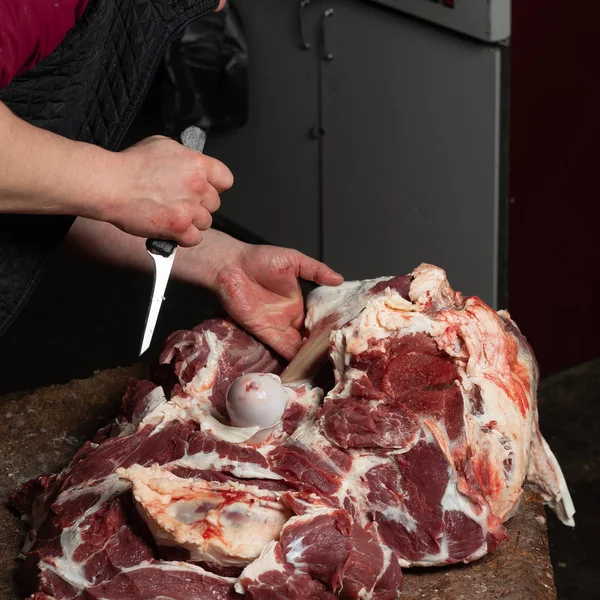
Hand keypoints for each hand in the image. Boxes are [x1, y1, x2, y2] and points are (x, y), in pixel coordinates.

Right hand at [91, 136, 232, 246]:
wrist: (110, 184)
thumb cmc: (129, 165)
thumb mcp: (162, 145)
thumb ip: (184, 156)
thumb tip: (190, 161)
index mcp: (197, 164)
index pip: (225, 180)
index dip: (216, 186)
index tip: (207, 189)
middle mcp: (197, 186)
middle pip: (215, 203)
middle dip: (200, 205)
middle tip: (182, 203)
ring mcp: (189, 208)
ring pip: (206, 223)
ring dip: (192, 222)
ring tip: (173, 215)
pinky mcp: (179, 227)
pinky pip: (195, 239)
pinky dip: (184, 238)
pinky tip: (172, 229)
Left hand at [210, 242, 343, 359]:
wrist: (230, 266)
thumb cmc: (259, 258)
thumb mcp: (294, 260)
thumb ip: (316, 270)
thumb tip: (339, 279)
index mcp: (297, 302)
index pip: (316, 320)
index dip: (328, 328)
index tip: (343, 336)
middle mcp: (288, 317)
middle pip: (308, 337)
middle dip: (320, 347)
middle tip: (337, 356)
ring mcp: (276, 326)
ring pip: (297, 347)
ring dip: (308, 357)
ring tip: (325, 366)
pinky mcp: (263, 332)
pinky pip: (280, 349)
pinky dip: (291, 359)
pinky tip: (304, 366)